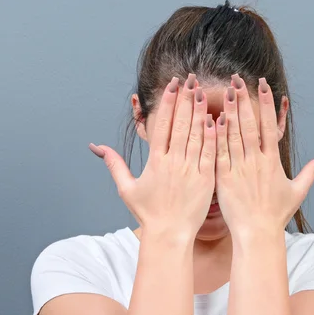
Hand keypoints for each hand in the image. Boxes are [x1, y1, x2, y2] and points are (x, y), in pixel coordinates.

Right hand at [89, 74, 216, 238]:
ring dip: (200, 112)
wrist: (169, 235)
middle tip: (191, 79)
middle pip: (180, 124)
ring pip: (196, 135)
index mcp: (155, 162)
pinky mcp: (206, 180)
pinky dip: (213, 136)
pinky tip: (216, 119)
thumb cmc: (148, 214)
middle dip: (185, 99)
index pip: (162, 125)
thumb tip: (96, 147)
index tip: (173, 85)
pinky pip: (211, 153)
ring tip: (203, 91)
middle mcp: (173, 163)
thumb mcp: (127, 189)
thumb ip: (114, 164)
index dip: (168, 103)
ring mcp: (191, 170)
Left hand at [214, 74, 313, 235]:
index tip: (262, 85)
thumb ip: (313, 170)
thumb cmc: (277, 214)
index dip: (266, 103)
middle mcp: (256, 162)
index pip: (269, 126)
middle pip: (250, 125)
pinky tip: (212, 119)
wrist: (257, 233)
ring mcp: (239, 169)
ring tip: (226, 91)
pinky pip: (219, 153)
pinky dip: (216, 136)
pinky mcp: (224, 179)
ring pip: (233, 135)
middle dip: (245, 100)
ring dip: (230, 112)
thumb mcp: (298, 190)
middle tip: (238, 79)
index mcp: (272, 161)